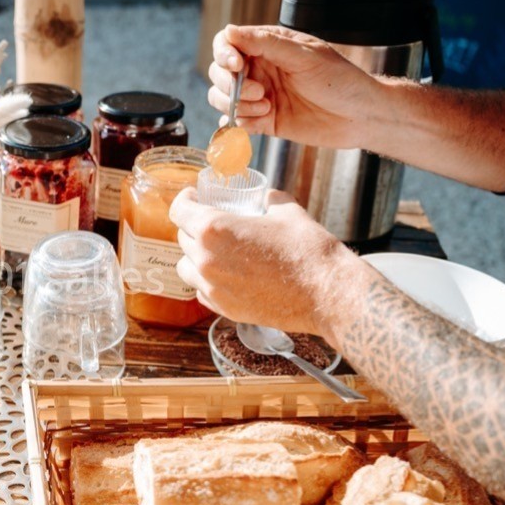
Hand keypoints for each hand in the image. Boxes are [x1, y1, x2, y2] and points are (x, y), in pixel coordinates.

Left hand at [169, 188, 360, 341]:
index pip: (179, 210)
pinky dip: (208, 282)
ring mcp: (213, 287)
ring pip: (186, 267)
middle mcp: (206, 259)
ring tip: (216, 252)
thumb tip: (266, 196)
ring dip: (195, 257)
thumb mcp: (286, 211)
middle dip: (194, 227)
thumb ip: (269, 199)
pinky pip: (202, 291)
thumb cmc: (307, 251)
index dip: (185, 200)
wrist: (325, 293)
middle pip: (182, 238)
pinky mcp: (224, 309)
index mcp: (214, 228)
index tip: (193, 198)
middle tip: (212, 224)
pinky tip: (227, 275)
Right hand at [209, 25, 382, 149]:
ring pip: (223, 98)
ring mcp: (261, 96)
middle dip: (230, 84)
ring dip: (237, 105)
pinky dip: (241, 123)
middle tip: (260, 91)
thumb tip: (230, 31)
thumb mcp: (304, 56)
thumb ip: (266, 43)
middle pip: (219, 73)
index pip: (229, 42)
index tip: (236, 66)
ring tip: (266, 107)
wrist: (361, 117)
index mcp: (269, 46)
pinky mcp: (264, 121)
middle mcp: (261, 69)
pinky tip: (260, 121)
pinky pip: (237, 122)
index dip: (224, 53)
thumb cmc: (341, 80)